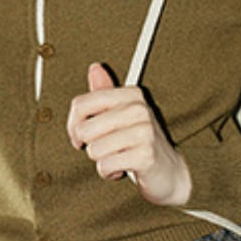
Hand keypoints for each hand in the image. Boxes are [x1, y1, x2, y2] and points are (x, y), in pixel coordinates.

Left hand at [66, 63, 191, 206]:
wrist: (168, 171)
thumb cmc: (138, 142)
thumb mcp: (121, 115)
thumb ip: (104, 93)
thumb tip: (95, 68)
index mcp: (130, 94)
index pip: (81, 105)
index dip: (73, 125)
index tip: (80, 137)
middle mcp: (138, 109)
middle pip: (84, 129)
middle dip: (89, 146)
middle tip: (104, 149)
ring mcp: (144, 131)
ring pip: (94, 150)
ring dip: (101, 161)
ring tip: (117, 157)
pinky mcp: (145, 155)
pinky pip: (105, 166)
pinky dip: (108, 173)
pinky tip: (122, 169)